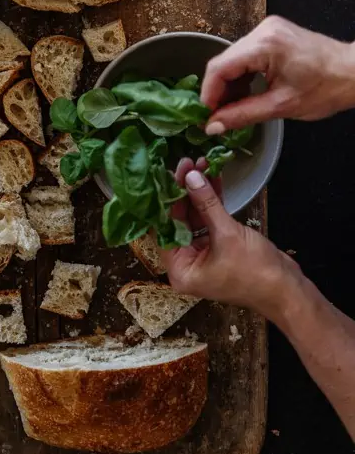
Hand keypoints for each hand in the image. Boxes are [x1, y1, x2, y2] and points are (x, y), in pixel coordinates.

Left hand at [158, 158, 302, 320]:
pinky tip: (213, 178)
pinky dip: (211, 202)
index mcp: (180, 269)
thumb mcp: (227, 234)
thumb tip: (190, 177)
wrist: (288, 290)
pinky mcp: (219, 247)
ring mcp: (203, 255)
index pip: (165, 228)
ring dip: (198, 193)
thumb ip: (206, 203)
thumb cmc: (256, 270)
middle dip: (184, 191)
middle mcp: (187, 263)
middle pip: (178, 221)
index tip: (171, 173)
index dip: (167, 199)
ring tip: (200, 164)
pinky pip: (209, 221)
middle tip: (187, 163)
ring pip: (194, 218)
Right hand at [200, 16, 354, 133]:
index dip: (208, 94)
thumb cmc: (327, 88)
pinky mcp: (272, 35)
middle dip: (217, 91)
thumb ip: (242, 115)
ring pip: (233, 59)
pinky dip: (242, 76)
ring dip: (229, 84)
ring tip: (231, 109)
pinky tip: (244, 94)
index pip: (220, 67)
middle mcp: (263, 30)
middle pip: (224, 61)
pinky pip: (245, 55)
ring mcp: (267, 30)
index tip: (205, 115)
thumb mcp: (281, 106)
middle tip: (216, 116)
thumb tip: (214, 125)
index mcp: (266, 44)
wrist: (354, 73)